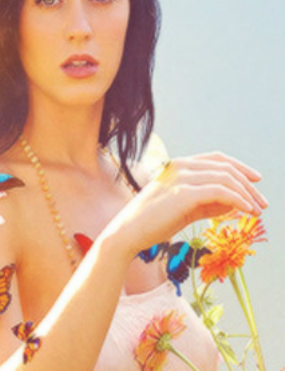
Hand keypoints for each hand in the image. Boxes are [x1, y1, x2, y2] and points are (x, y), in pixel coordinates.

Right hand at [113, 151, 267, 256]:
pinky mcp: (184, 193)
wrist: (129, 232)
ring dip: (247, 194)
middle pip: (225, 167)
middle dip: (248, 184)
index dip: (240, 167)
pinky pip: (221, 192)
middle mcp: (180, 166)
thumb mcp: (185, 208)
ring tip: (257, 210)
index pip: (216, 159)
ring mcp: (181, 178)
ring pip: (226, 178)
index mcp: (178, 165)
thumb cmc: (153, 222)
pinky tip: (246, 211)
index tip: (256, 181)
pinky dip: (238, 200)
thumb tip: (235, 202)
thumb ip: (208, 202)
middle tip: (262, 203)